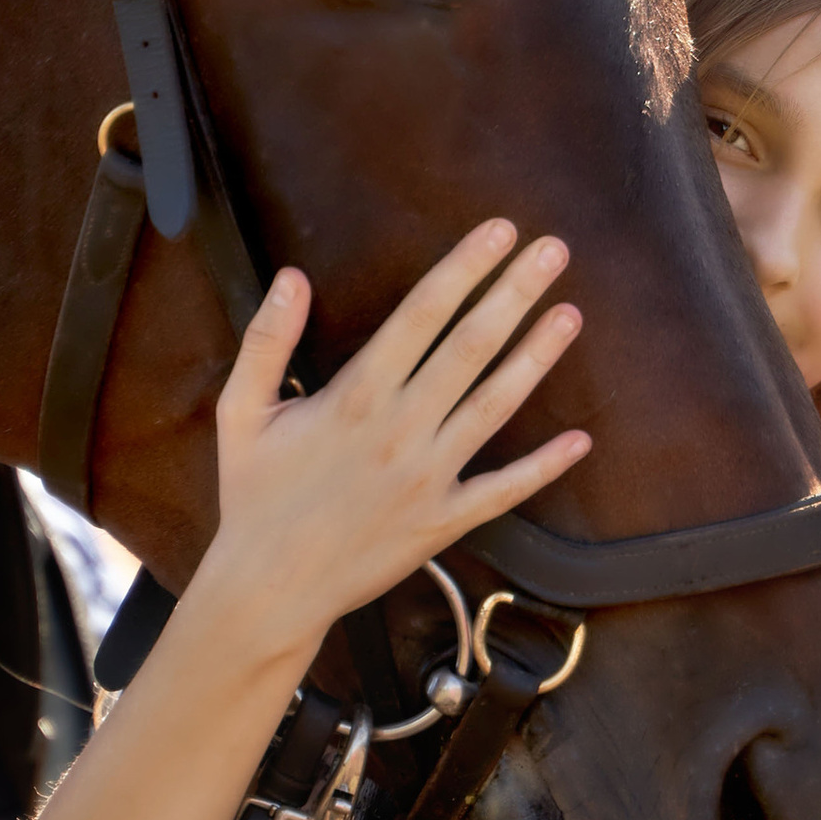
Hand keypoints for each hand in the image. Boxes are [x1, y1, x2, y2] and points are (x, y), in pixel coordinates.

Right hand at [195, 220, 589, 673]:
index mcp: (354, 397)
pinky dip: (543, 468)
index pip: (422, 315)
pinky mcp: (443, 521)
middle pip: (470, 348)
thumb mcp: (239, 413)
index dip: (464, 268)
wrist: (269, 588)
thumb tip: (292, 277)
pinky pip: (503, 490)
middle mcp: (400, 430)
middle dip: (514, 293)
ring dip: (537, 358)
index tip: (499, 231)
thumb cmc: (254, 496)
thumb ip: (266, 341)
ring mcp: (428, 478)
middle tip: (553, 249)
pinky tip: (580, 440)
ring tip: (571, 314)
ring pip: (495, 406)